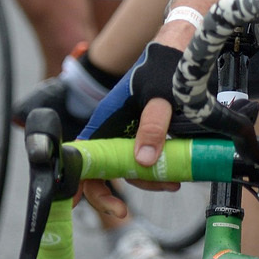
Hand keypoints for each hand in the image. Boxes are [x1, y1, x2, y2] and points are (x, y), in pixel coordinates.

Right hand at [78, 42, 184, 217]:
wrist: (185, 46)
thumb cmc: (167, 66)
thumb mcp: (162, 95)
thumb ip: (153, 125)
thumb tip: (142, 161)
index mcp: (107, 119)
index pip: (84, 157)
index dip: (77, 182)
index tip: (73, 204)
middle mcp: (115, 127)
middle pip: (105, 169)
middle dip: (114, 191)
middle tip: (122, 212)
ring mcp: (131, 130)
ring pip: (130, 166)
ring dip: (147, 180)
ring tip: (173, 184)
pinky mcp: (148, 131)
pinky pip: (147, 158)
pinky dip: (159, 170)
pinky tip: (176, 174)